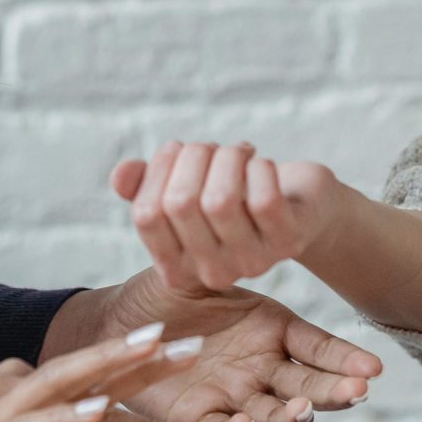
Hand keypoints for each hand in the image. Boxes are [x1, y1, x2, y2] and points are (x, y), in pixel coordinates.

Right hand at [0, 325, 193, 421]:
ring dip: (111, 363)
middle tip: (192, 343)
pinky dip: (66, 415)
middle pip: (87, 367)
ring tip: (154, 348)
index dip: (141, 375)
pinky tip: (98, 408)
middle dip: (140, 354)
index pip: (92, 380)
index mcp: (24, 391)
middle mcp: (14, 388)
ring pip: (64, 378)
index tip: (187, 368)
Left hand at [87, 268, 381, 421]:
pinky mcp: (198, 417)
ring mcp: (235, 395)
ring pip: (275, 415)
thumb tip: (257, 246)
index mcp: (272, 328)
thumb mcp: (205, 271)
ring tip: (302, 411)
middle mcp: (262, 367)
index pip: (319, 348)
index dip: (346, 360)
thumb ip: (231, 264)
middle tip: (356, 393)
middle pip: (309, 386)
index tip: (374, 369)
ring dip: (292, 417)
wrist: (119, 323)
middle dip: (334, 392)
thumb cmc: (167, 289)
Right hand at [112, 140, 352, 291]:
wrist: (300, 208)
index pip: (146, 216)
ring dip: (227, 158)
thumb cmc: (235, 195)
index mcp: (176, 266)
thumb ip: (146, 186)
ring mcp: (251, 262)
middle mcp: (211, 273)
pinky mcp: (288, 243)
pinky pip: (263, 200)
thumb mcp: (186, 189)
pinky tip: (260, 163)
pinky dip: (259, 168)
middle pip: (180, 203)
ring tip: (237, 152)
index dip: (157, 171)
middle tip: (212, 148)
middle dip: (194, 156)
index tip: (176, 149)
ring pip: (220, 200)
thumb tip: (121, 175)